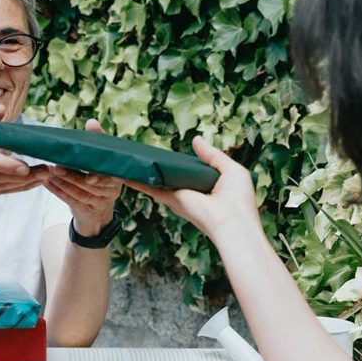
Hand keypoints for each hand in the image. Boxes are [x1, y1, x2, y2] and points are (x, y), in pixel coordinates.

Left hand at [43, 119, 122, 235]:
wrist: (99, 209)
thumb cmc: (99, 175)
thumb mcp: (101, 159)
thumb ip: (98, 140)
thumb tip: (92, 122)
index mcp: (117, 177)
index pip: (109, 176)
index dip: (98, 176)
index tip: (88, 175)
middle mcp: (112, 192)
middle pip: (91, 186)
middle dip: (72, 176)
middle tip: (56, 167)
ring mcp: (100, 203)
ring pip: (80, 194)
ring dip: (62, 183)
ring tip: (49, 173)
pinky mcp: (87, 211)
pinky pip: (71, 201)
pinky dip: (58, 191)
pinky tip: (47, 183)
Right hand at [124, 136, 260, 245]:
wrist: (232, 221)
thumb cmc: (238, 198)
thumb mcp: (230, 169)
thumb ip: (212, 155)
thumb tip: (195, 140)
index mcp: (206, 184)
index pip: (188, 171)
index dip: (178, 162)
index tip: (166, 153)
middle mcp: (190, 191)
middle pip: (169, 175)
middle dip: (156, 166)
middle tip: (141, 153)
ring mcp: (179, 196)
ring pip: (156, 181)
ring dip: (142, 172)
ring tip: (126, 159)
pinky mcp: (171, 199)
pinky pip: (150, 188)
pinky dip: (136, 182)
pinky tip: (123, 173)